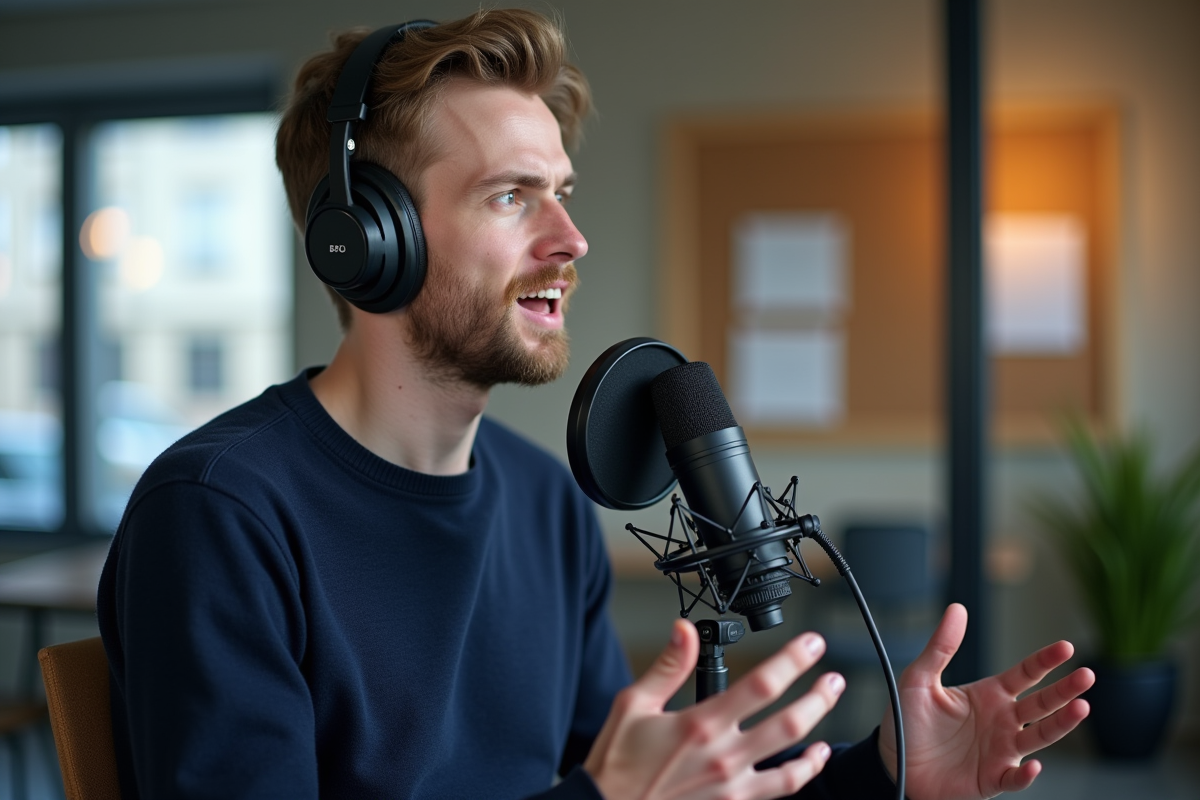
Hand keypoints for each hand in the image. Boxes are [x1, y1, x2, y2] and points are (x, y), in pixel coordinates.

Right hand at [584, 619, 842, 799]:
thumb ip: (667, 666)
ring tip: (830, 705)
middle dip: (819, 694)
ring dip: (819, 728)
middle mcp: (723, 756)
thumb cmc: (618, 763)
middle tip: (833, 675)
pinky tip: (814, 756)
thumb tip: (684, 630)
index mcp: (700, 724)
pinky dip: (805, 771)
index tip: (811, 643)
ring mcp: (732, 785)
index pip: (761, 685)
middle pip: (790, 722)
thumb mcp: (633, 705)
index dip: (793, 660)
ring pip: (793, 758)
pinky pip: (782, 788)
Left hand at [878, 603, 1093, 799]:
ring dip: (1061, 725)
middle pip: (1042, 703)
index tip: (1067, 647)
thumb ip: (941, 646)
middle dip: (1065, 690)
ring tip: (1081, 708)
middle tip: (1087, 675)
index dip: (1045, 661)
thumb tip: (957, 608)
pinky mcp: (992, 779)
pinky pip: (1015, 778)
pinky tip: (1035, 766)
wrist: (894, 762)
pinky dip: (1027, 775)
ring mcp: (1001, 750)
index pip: (1025, 674)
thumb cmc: (908, 721)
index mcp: (989, 694)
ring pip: (1040, 737)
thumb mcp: (920, 678)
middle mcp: (1002, 721)